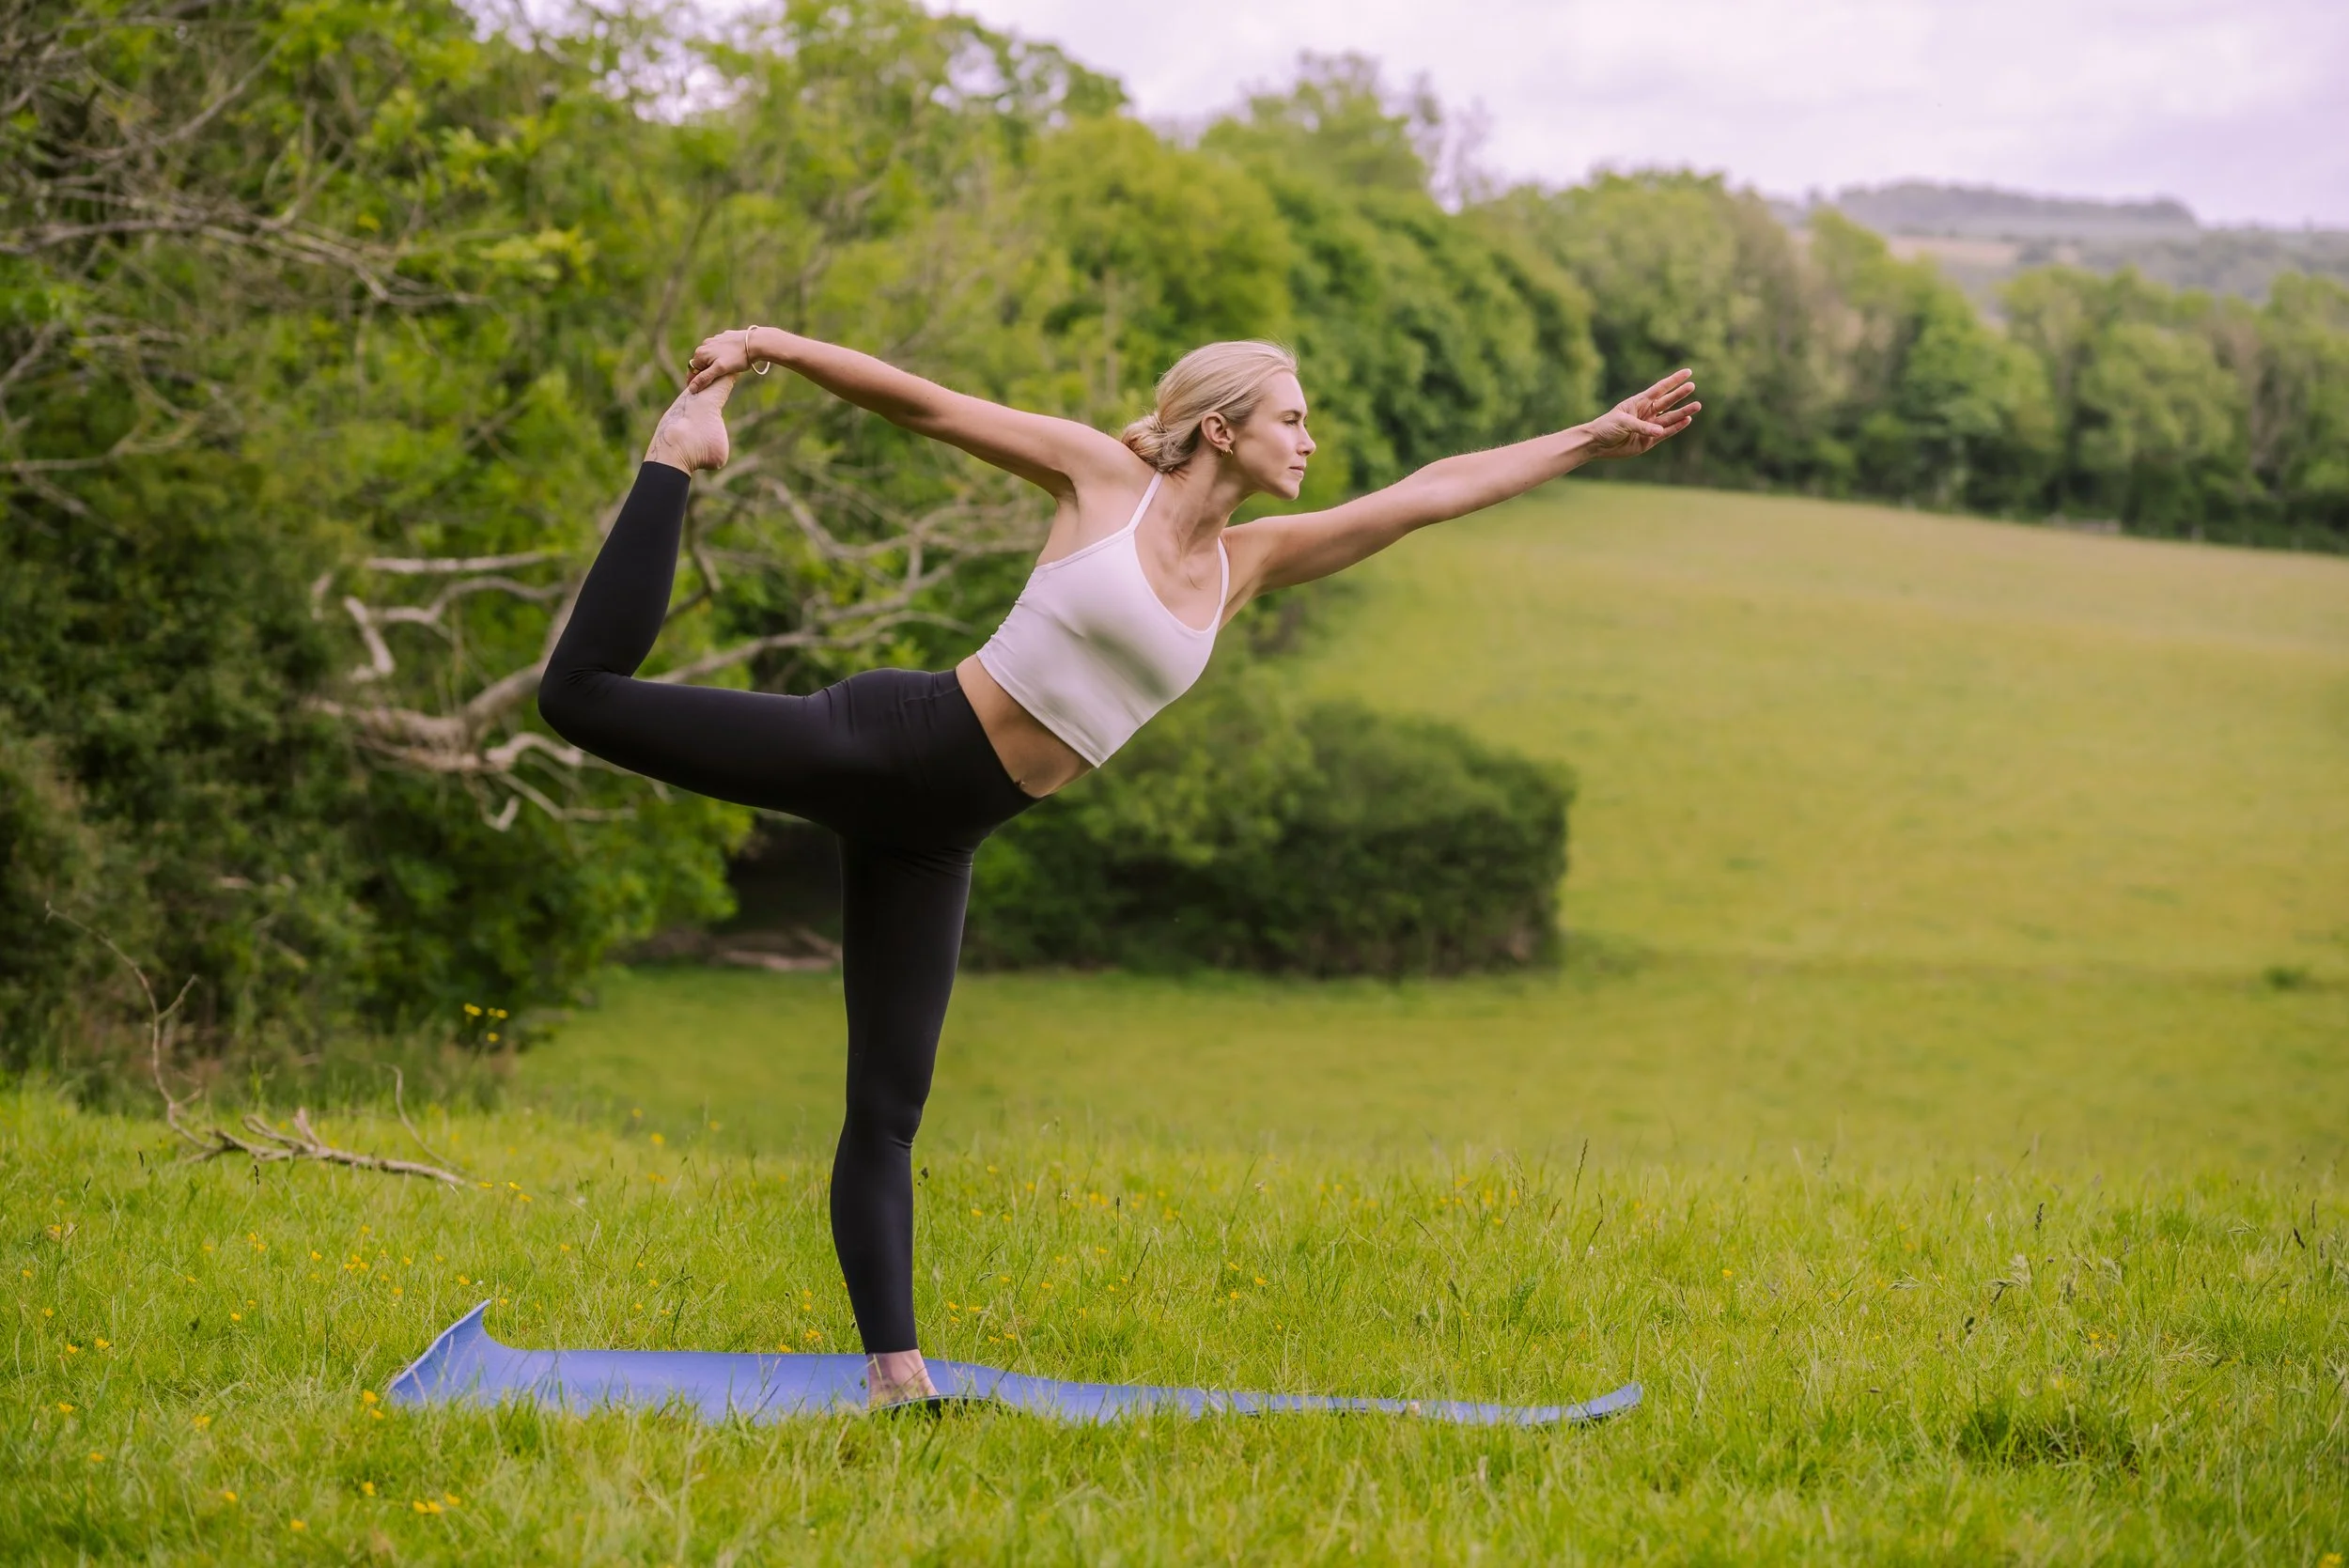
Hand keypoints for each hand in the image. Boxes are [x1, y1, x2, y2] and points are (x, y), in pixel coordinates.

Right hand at [686, 327, 762, 393]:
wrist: (755, 342)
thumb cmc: (737, 357)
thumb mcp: (720, 370)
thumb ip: (704, 378)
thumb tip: (691, 388)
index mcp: (700, 353)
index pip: (692, 371)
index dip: (694, 382)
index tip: (696, 392)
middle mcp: (705, 345)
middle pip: (701, 364)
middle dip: (704, 374)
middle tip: (711, 385)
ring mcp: (714, 340)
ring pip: (710, 357)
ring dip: (712, 366)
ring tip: (721, 375)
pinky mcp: (724, 338)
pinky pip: (719, 351)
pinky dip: (721, 358)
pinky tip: (730, 362)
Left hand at [1580, 369, 1699, 459]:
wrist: (1597, 443)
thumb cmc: (1606, 426)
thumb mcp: (1623, 422)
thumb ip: (1642, 427)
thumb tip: (1660, 432)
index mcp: (1639, 402)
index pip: (1660, 388)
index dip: (1674, 380)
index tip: (1688, 372)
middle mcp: (1646, 412)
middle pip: (1667, 401)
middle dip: (1680, 394)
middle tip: (1692, 386)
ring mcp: (1649, 426)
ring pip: (1669, 417)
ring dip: (1683, 412)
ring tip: (1697, 406)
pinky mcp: (1649, 440)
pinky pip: (1666, 433)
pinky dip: (1676, 427)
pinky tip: (1687, 420)